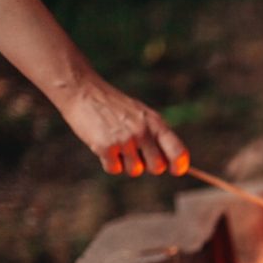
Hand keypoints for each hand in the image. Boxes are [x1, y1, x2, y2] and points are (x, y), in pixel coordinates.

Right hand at [55, 76, 188, 176]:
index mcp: (156, 123)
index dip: (179, 166)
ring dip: (125, 163)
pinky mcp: (106, 147)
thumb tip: (172, 164)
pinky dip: (108, 162)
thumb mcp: (142, 115)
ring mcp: (125, 140)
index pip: (178, 152)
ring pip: (135, 171)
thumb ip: (157, 136)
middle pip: (157, 168)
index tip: (175, 170)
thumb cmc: (115, 107)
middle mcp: (143, 131)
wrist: (83, 91)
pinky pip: (114, 170)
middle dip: (147, 165)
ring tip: (116, 143)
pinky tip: (103, 144)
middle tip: (135, 152)